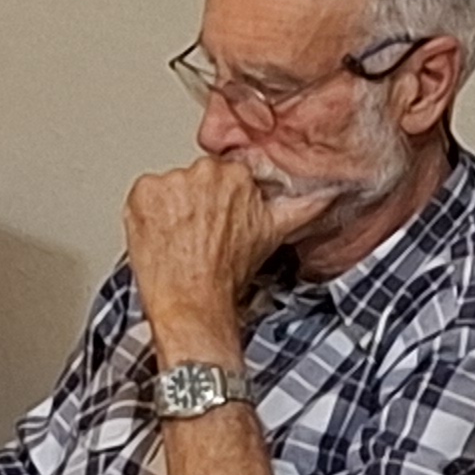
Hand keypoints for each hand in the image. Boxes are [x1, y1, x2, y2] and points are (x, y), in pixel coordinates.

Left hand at [123, 156, 296, 358]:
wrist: (192, 302)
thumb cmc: (227, 275)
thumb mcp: (273, 234)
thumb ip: (305, 207)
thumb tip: (332, 193)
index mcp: (235, 175)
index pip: (221, 175)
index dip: (215, 200)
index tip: (214, 220)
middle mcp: (204, 172)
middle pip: (194, 178)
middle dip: (193, 201)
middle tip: (196, 234)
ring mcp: (171, 181)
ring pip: (167, 187)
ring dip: (169, 209)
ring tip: (177, 239)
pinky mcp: (143, 193)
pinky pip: (142, 195)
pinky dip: (145, 214)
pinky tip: (158, 235)